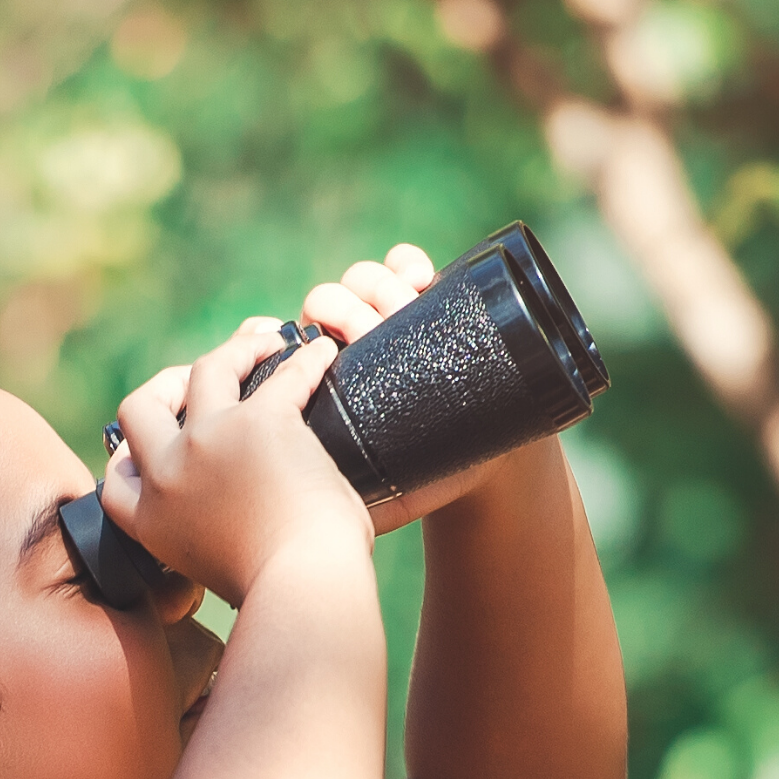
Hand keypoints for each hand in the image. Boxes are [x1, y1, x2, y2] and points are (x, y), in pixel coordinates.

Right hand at [97, 315, 367, 607]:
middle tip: (201, 377)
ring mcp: (208, 442)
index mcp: (150, 521)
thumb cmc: (278, 592)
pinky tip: (323, 352)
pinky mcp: (259, 422)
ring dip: (237, 348)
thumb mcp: (218, 570)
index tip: (155, 442)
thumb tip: (237, 527)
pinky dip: (306, 359)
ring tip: (268, 342)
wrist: (302, 588)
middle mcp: (168, 475)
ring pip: (207, 367)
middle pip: (141, 405)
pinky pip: (284, 374)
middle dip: (168, 384)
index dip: (130, 453)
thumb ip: (210, 539)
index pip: (116, 476)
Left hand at [290, 243, 505, 528]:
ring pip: (363, 276)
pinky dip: (408, 261)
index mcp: (323, 378)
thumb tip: (303, 517)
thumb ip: (342, 498)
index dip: (301, 339)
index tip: (328, 354)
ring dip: (380, 283)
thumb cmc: (421, 478)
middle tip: (373, 333)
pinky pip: (406, 261)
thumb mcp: (378, 492)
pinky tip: (423, 277)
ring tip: (406, 306)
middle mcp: (349, 338)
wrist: (484, 459)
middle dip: (347, 308)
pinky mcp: (431, 297)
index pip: (295, 342)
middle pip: (326, 300)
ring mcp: (389, 313)